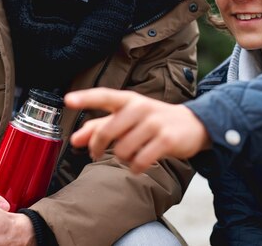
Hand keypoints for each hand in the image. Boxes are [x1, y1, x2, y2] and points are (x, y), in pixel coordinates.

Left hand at [65, 88, 210, 172]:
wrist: (193, 125)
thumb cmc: (153, 121)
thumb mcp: (127, 118)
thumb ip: (99, 126)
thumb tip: (74, 139)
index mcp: (128, 100)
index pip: (104, 96)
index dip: (85, 98)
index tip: (67, 100)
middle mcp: (140, 108)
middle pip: (107, 131)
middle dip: (98, 147)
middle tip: (96, 153)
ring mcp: (155, 123)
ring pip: (122, 150)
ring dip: (122, 158)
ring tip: (130, 154)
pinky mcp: (166, 139)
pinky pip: (140, 161)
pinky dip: (136, 167)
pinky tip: (139, 164)